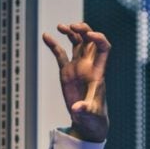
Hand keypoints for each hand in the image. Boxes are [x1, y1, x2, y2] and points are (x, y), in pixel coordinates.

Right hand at [43, 22, 109, 141]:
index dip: (98, 38)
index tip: (89, 34)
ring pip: (76, 43)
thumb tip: (77, 108)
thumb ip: (85, 109)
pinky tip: (46, 36)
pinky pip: (60, 54)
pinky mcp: (67, 72)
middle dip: (83, 30)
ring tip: (60, 27)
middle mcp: (88, 66)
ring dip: (70, 32)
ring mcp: (78, 67)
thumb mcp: (91, 114)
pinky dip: (54, 45)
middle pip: (90, 40)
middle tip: (72, 26)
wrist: (88, 122)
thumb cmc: (94, 118)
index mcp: (98, 71)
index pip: (103, 48)